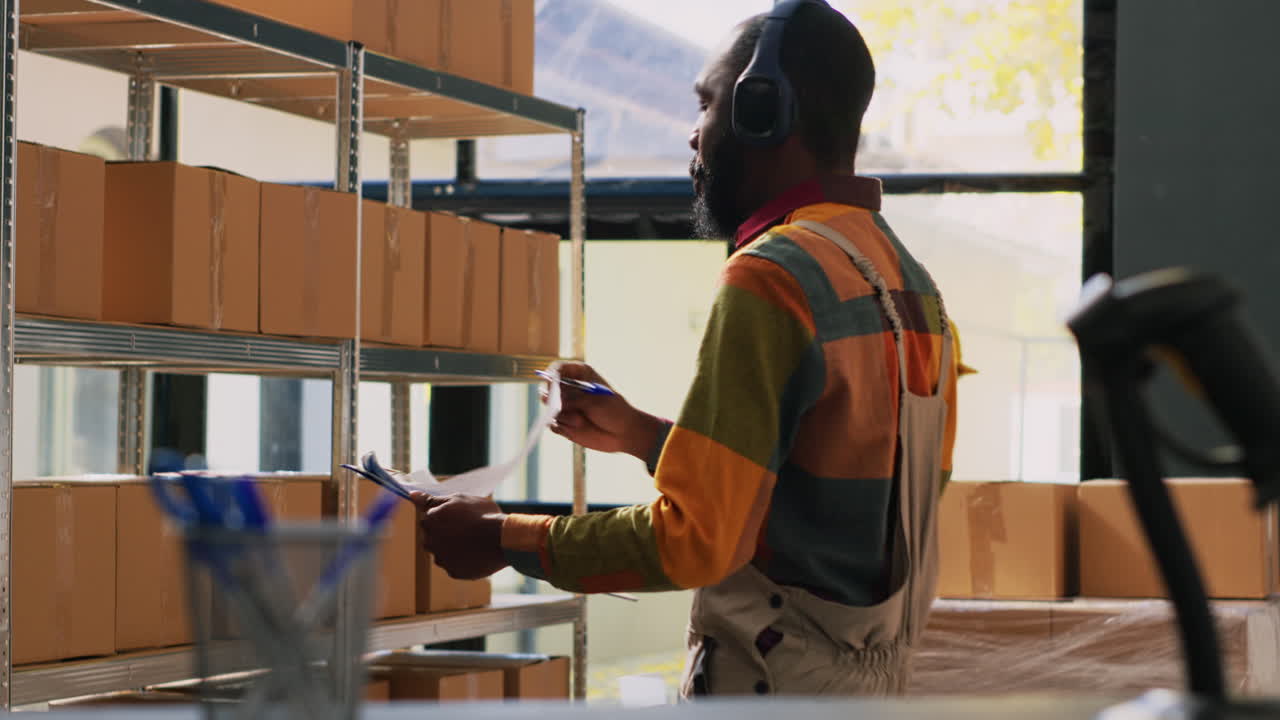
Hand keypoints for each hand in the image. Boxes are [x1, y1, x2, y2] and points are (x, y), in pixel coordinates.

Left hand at [412, 493, 508, 579]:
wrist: (501, 540)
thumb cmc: (481, 515)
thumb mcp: (458, 499)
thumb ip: (432, 499)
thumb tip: (412, 495)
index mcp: (430, 521)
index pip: (429, 518)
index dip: (444, 516)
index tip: (459, 516)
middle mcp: (430, 541)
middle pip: (433, 537)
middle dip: (445, 533)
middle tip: (466, 529)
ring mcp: (441, 559)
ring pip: (443, 552)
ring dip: (453, 548)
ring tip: (473, 542)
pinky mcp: (453, 572)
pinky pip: (455, 565)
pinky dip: (463, 561)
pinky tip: (476, 553)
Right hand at [547, 363, 663, 459]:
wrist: (624, 433)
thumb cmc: (614, 410)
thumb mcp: (595, 400)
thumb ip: (572, 397)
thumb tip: (550, 398)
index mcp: (579, 375)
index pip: (557, 369)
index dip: (551, 375)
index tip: (551, 383)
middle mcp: (570, 389)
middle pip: (548, 388)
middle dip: (550, 397)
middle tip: (555, 404)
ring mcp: (566, 407)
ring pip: (550, 408)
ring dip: (562, 415)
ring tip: (580, 421)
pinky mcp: (564, 424)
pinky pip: (553, 424)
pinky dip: (561, 427)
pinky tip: (576, 428)